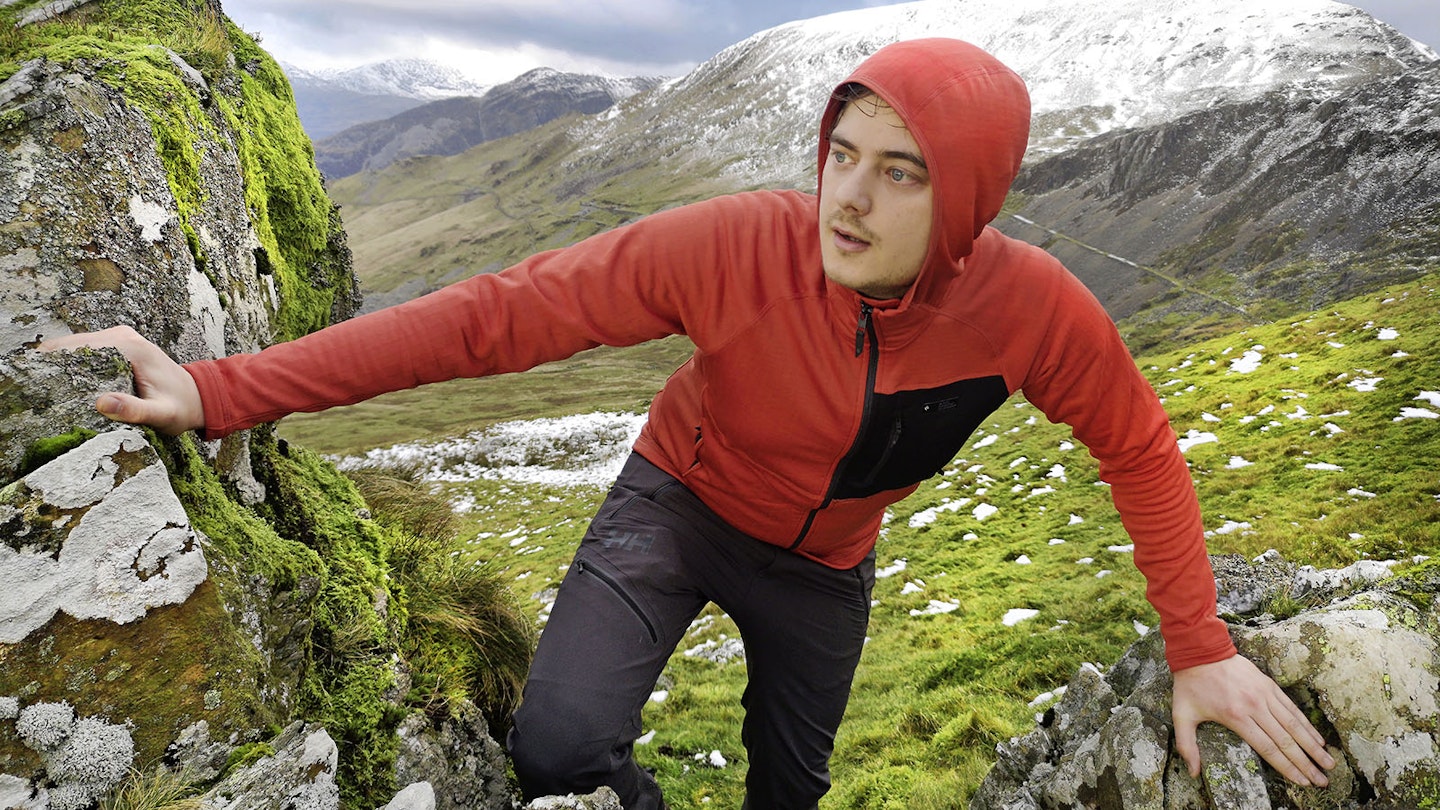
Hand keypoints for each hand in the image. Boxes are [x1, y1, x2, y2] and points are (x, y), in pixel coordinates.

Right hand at [38, 325, 204, 435]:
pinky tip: (59, 381)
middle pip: (73, 344)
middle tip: (31, 386)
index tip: (32, 378)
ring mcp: (121, 338)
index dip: (52, 361)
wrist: (200, 399)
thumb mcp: (161, 415)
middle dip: (51, 362)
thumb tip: (101, 403)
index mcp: (130, 347)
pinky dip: (71, 363)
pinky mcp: (119, 345)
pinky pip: (87, 351)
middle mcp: (124, 336)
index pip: (78, 347)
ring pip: (77, 346)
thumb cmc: (182, 408)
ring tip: (40, 385)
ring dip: (58, 362)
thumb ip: (134, 410)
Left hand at [1172, 653, 1335, 785]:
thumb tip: (1194, 773)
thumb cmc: (1190, 685)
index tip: (1303, 782)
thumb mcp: (1181, 715)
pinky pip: (1292, 709)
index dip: (1287, 767)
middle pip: (1286, 740)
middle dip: (1306, 763)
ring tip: (1328, 763)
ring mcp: (1264, 695)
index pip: (1268, 748)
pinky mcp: (1269, 685)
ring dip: (1313, 746)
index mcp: (1236, 717)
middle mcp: (1254, 707)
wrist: (1200, 649)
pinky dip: (1307, 725)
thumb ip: (1187, 745)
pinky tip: (1318, 739)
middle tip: (1323, 780)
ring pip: (1294, 725)